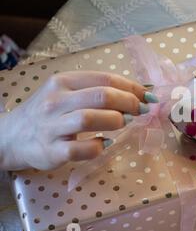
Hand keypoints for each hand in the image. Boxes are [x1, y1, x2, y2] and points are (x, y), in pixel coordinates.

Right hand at [0, 71, 157, 170]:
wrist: (12, 137)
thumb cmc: (49, 113)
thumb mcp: (67, 92)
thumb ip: (98, 90)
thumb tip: (141, 92)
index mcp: (63, 81)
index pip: (105, 79)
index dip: (132, 88)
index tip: (148, 96)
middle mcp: (55, 101)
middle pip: (101, 96)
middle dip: (129, 103)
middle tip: (141, 111)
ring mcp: (51, 126)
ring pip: (90, 119)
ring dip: (116, 121)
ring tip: (125, 123)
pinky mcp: (51, 151)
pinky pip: (81, 149)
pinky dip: (98, 147)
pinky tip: (105, 143)